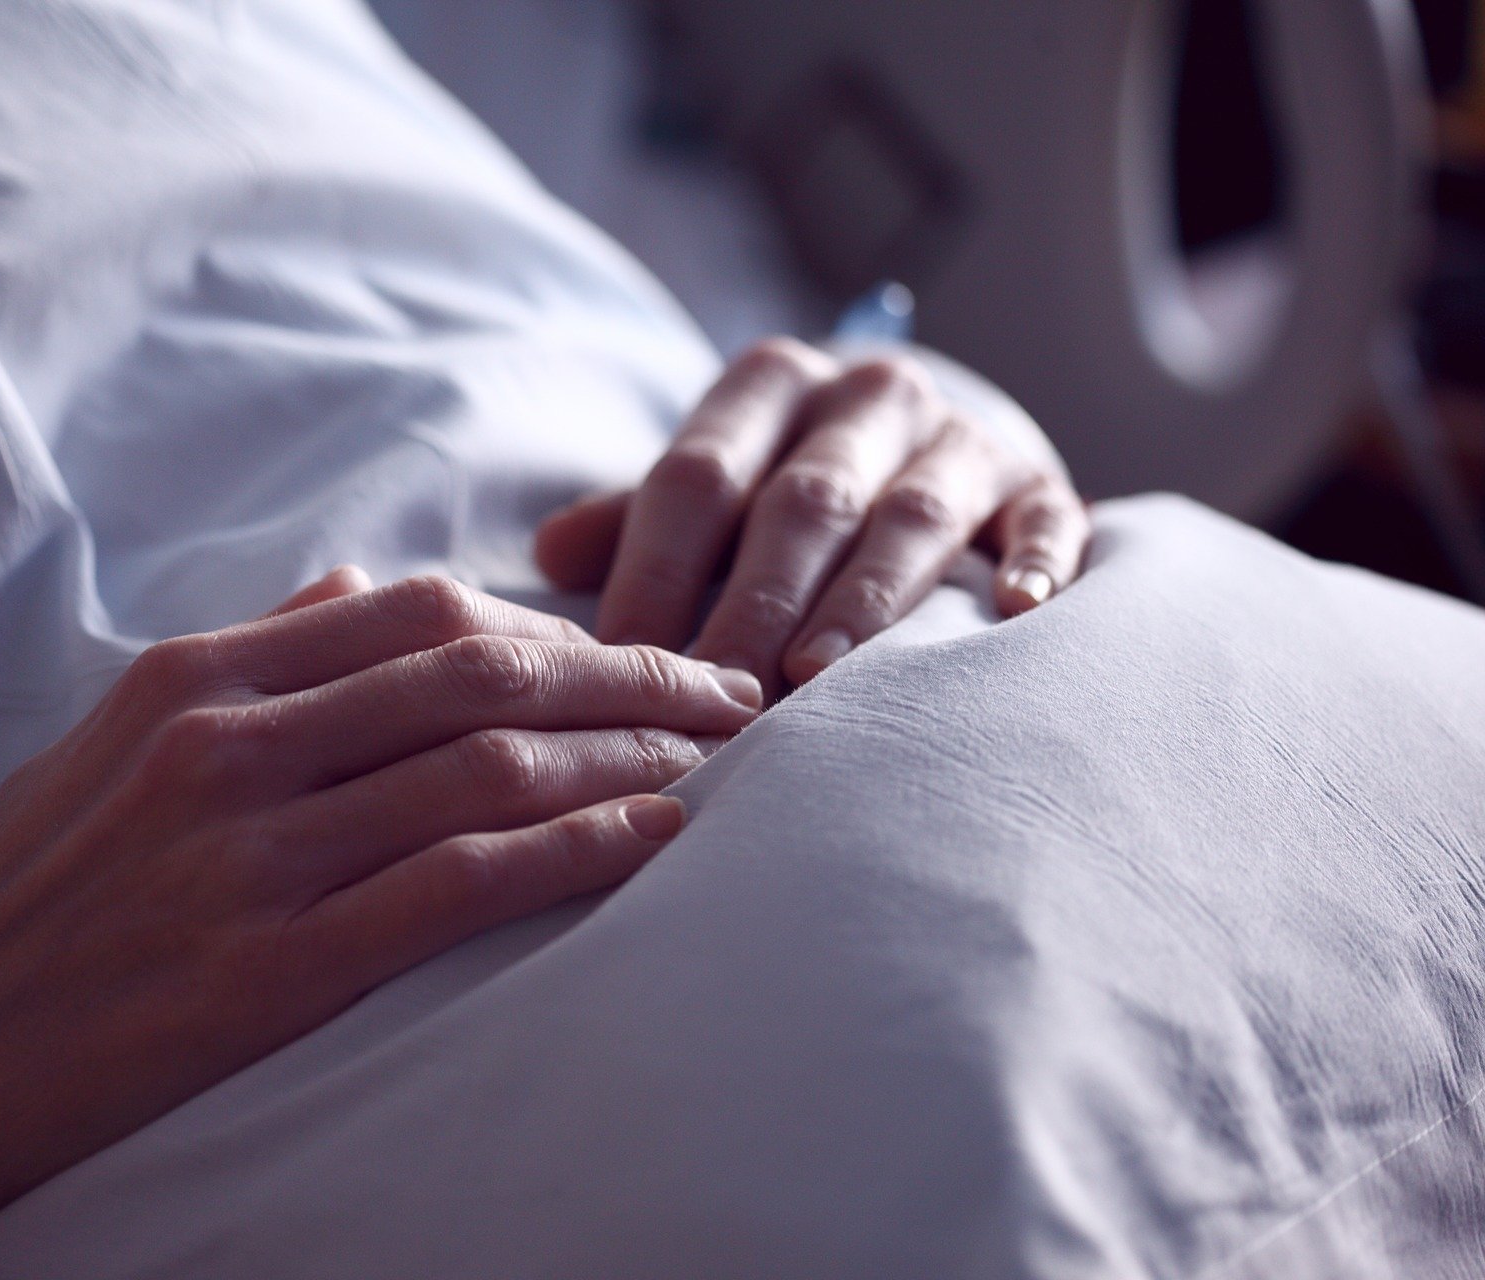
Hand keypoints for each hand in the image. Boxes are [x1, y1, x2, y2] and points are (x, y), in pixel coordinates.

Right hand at [0, 569, 761, 1279]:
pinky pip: (463, 884)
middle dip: (633, 674)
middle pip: (482, 669)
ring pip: (490, 766)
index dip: (556, 624)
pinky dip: (579, 850)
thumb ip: (248, 653)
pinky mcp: (267, 969)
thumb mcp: (110, 738)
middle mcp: (225, 744)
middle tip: (731, 694)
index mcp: (194, 675)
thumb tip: (356, 580)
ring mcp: (248, 855)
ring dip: (631, 757)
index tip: (636, 652)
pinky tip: (657, 842)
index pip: (420, 609)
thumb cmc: (25, 899)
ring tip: (721, 765)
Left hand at [535, 337, 1089, 694]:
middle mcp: (867, 395)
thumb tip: (548, 555)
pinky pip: (1043, 520)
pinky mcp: (1038, 484)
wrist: (929, 446)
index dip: (655, 571)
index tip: (620, 662)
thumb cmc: (786, 491)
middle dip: (754, 607)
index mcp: (770, 383)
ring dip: (862, 603)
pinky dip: (1033, 563)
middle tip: (715, 700)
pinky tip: (1014, 614)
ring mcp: (960, 437)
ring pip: (910, 518)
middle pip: (802, 503)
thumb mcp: (710, 489)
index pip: (697, 475)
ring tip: (817, 680)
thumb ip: (634, 523)